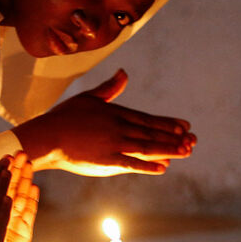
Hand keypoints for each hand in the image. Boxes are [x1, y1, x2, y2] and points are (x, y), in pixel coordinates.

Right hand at [11, 69, 196, 175]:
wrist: (47, 137)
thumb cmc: (64, 116)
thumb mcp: (88, 98)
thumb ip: (109, 88)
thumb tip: (124, 73)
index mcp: (116, 113)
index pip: (148, 118)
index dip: (168, 123)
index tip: (185, 126)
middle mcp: (118, 128)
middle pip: (152, 133)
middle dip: (174, 137)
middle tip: (193, 141)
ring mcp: (113, 145)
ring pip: (147, 147)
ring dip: (168, 150)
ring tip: (185, 152)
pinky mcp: (106, 161)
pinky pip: (131, 164)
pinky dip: (147, 166)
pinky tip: (162, 168)